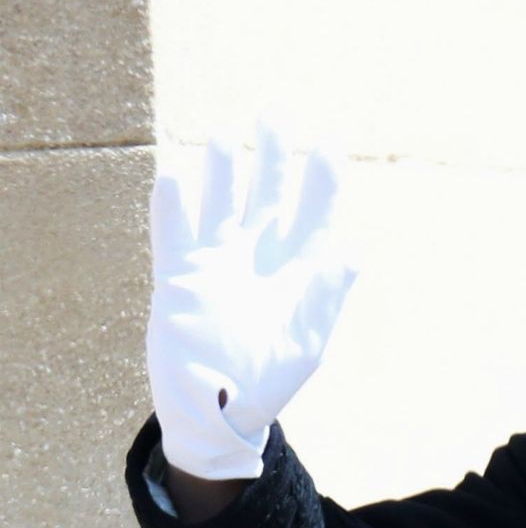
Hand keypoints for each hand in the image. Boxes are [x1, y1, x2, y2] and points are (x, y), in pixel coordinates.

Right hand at [146, 124, 356, 479]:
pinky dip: (172, 207)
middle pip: (267, 190)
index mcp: (298, 266)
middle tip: (274, 115)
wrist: (219, 412)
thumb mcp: (307, 344)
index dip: (321, 178)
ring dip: (221, 168)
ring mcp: (217, 261)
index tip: (326, 147)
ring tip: (223, 135)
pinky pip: (173, 233)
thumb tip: (351, 253)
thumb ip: (326, 298)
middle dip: (272, 153)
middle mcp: (259, 253)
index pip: (315, 210)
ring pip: (219, 199)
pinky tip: (173, 178)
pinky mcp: (178, 277)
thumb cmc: (271, 382)